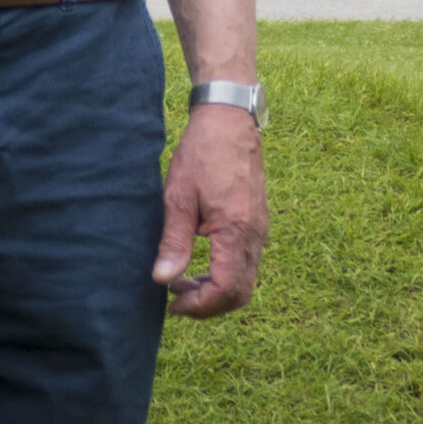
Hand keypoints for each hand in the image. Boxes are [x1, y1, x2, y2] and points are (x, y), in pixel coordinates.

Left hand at [153, 104, 267, 318]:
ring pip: (245, 280)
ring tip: (183, 280)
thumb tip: (162, 279)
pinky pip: (247, 262)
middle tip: (176, 297)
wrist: (229, 118)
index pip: (226, 289)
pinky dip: (226, 273)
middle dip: (208, 304)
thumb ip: (174, 241)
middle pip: (240, 293)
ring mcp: (260, 229)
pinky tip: (201, 260)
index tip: (172, 302)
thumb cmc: (202, 153)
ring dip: (217, 290)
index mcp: (236, 230)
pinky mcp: (258, 221)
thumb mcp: (179, 196)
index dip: (199, 305)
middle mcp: (255, 235)